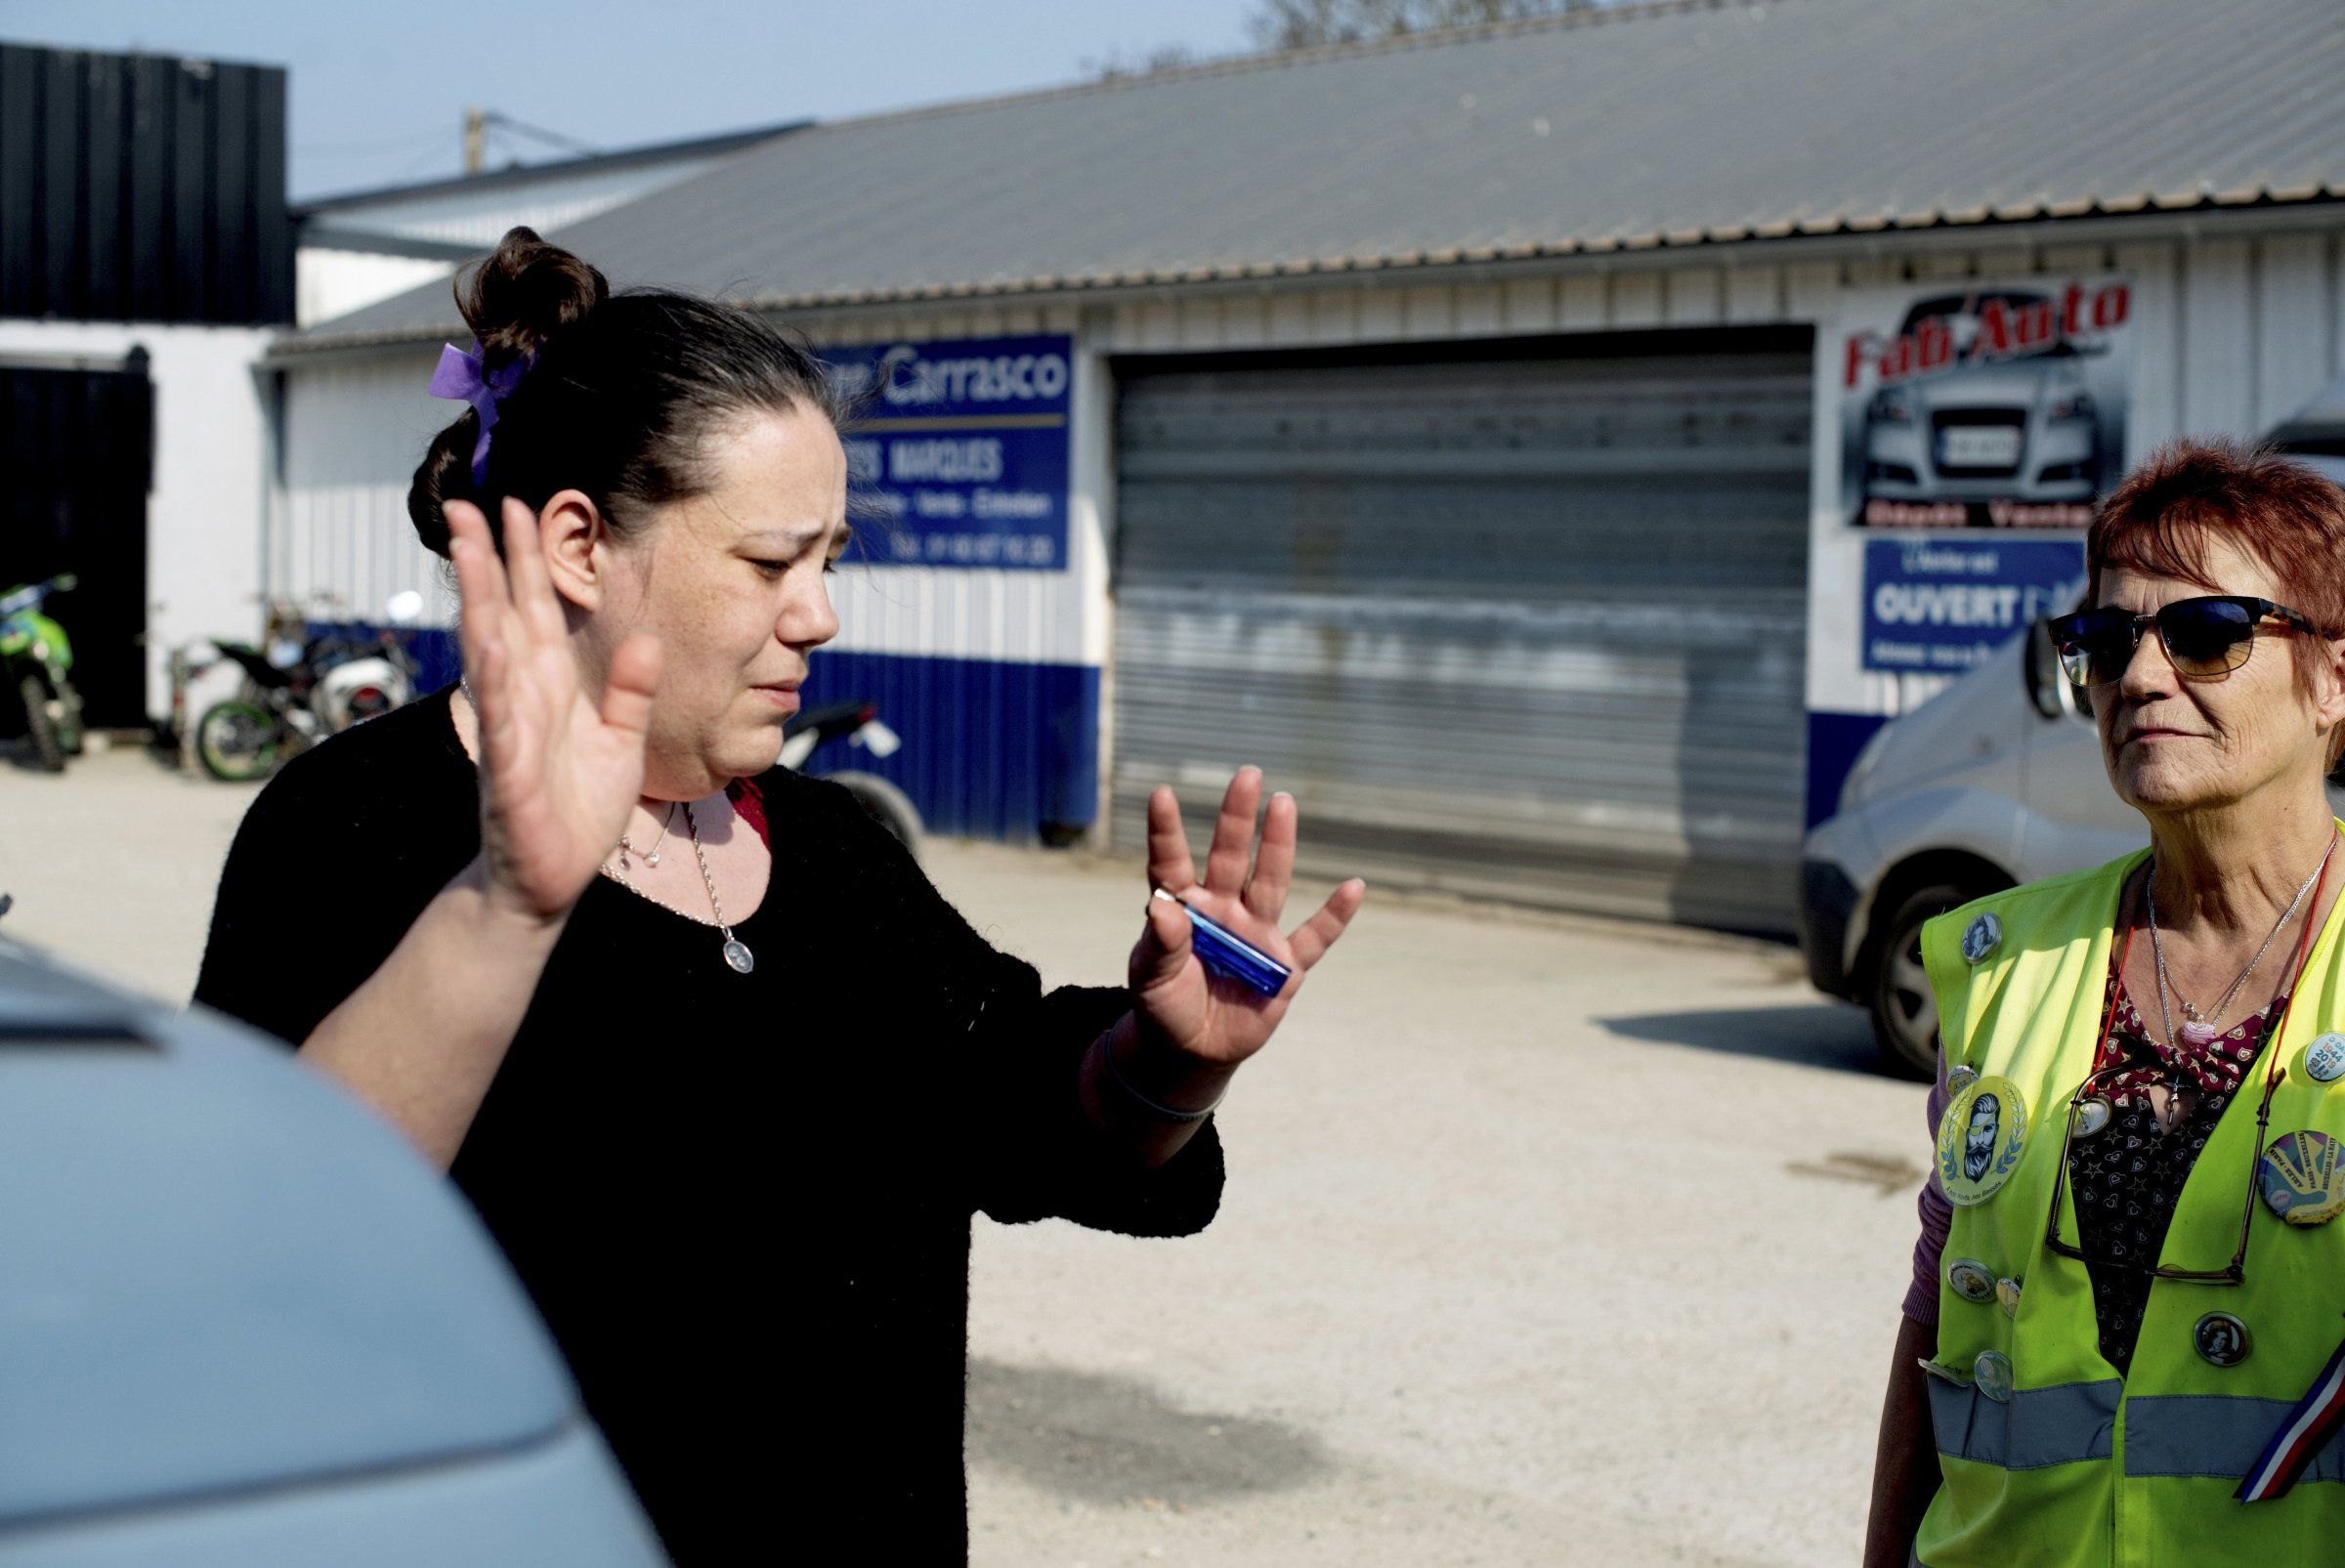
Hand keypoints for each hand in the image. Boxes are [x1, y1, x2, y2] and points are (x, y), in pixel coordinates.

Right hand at [446, 497, 661, 924]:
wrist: (549, 883)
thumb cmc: (579, 814)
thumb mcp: (622, 743)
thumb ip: (632, 693)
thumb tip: (649, 640)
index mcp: (551, 688)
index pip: (537, 612)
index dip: (528, 561)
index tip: (519, 507)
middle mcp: (524, 699)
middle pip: (503, 616)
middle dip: (487, 561)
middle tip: (469, 504)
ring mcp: (511, 732)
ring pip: (490, 655)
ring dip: (479, 603)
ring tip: (468, 551)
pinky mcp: (509, 775)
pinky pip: (503, 723)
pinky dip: (498, 686)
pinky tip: (492, 647)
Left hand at [1128, 768, 1364, 1070]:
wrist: (1194, 1049)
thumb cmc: (1165, 1005)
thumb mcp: (1150, 980)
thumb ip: (1159, 944)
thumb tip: (1162, 905)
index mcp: (1185, 909)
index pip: (1172, 863)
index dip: (1166, 831)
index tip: (1161, 794)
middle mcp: (1223, 910)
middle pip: (1231, 857)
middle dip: (1238, 818)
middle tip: (1248, 775)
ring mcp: (1257, 934)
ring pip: (1270, 882)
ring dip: (1279, 845)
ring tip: (1284, 804)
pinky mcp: (1284, 966)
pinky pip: (1315, 937)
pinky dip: (1335, 915)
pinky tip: (1353, 886)